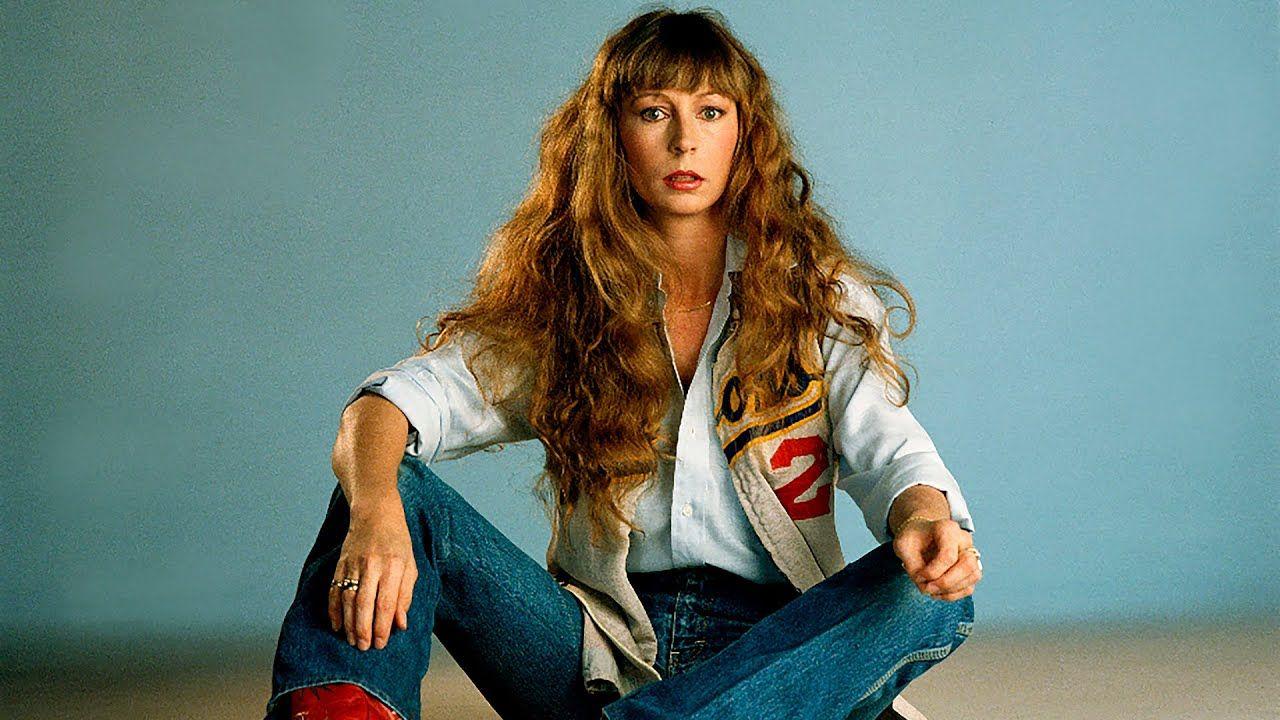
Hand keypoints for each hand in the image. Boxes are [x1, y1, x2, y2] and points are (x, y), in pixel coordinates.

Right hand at [329, 496, 417, 650]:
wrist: (375, 512)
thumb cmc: (397, 540)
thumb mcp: (410, 565)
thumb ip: (405, 595)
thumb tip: (400, 624)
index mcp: (393, 565)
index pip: (386, 602)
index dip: (382, 625)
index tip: (381, 643)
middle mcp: (372, 565)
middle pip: (364, 603)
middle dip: (363, 629)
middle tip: (363, 647)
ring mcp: (353, 564)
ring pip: (348, 599)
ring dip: (348, 623)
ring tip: (351, 641)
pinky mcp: (340, 564)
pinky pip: (334, 590)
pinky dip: (334, 609)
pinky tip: (336, 625)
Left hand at [892, 517, 981, 601]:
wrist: (921, 535)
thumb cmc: (913, 538)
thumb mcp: (903, 546)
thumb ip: (913, 566)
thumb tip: (926, 587)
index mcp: (948, 529)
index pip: (948, 556)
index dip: (932, 572)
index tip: (919, 575)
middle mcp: (964, 540)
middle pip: (968, 565)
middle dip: (946, 582)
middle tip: (927, 587)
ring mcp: (971, 555)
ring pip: (973, 577)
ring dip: (950, 590)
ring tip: (930, 589)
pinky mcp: (971, 570)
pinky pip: (969, 587)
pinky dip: (952, 594)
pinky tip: (937, 591)